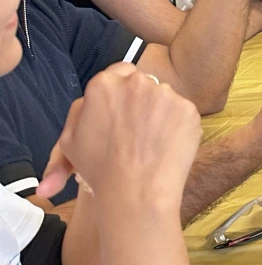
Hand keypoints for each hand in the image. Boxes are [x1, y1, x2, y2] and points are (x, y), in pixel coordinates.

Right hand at [36, 63, 201, 206]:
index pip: (118, 73)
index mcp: (104, 84)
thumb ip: (82, 111)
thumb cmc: (99, 169)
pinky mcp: (188, 109)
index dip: (121, 92)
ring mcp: (166, 94)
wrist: (135, 192)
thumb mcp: (70, 139)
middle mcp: (137, 82)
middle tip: (135, 130)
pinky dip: (177, 127)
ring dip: (159, 114)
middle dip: (140, 102)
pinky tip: (166, 146)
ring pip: (164, 99)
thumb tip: (93, 99)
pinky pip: (182, 114)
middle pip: (142, 84)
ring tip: (150, 143)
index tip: (123, 109)